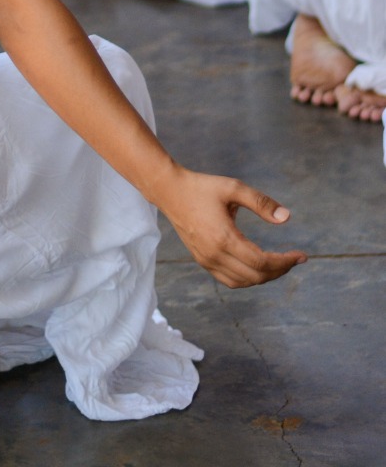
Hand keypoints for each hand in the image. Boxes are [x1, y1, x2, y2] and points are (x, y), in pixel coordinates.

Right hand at [158, 168, 306, 287]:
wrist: (169, 191)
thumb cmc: (202, 187)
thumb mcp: (233, 188)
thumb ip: (261, 202)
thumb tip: (287, 218)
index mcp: (223, 238)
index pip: (262, 263)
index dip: (285, 262)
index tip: (301, 256)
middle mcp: (214, 255)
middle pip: (255, 276)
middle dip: (280, 270)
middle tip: (294, 259)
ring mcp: (206, 260)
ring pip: (243, 282)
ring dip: (265, 277)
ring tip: (279, 263)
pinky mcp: (202, 260)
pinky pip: (230, 280)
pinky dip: (248, 278)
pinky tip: (258, 266)